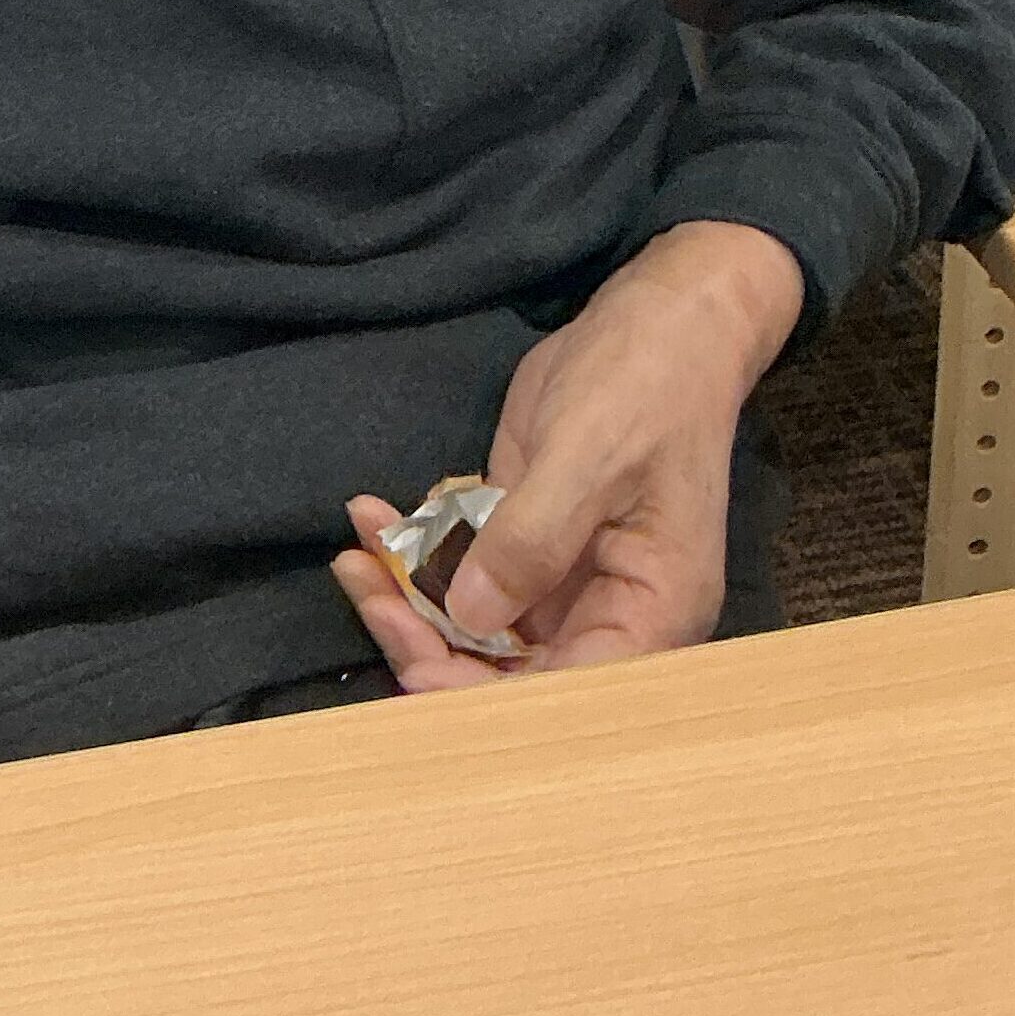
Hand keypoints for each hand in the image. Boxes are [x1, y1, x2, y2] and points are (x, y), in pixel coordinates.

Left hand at [332, 221, 803, 689]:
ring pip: (475, 626)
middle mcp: (606, 613)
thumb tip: (468, 616)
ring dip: (408, 597)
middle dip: (425, 640)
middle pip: (508, 674)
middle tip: (362, 583)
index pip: (563, 696)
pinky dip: (418, 555)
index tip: (408, 651)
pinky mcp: (526, 541)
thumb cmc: (646, 383)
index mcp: (648, 614)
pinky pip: (464, 572)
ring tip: (354, 553)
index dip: (481, 695)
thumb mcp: (586, 455)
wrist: (660, 319)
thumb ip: (530, 541)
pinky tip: (377, 520)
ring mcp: (562, 580)